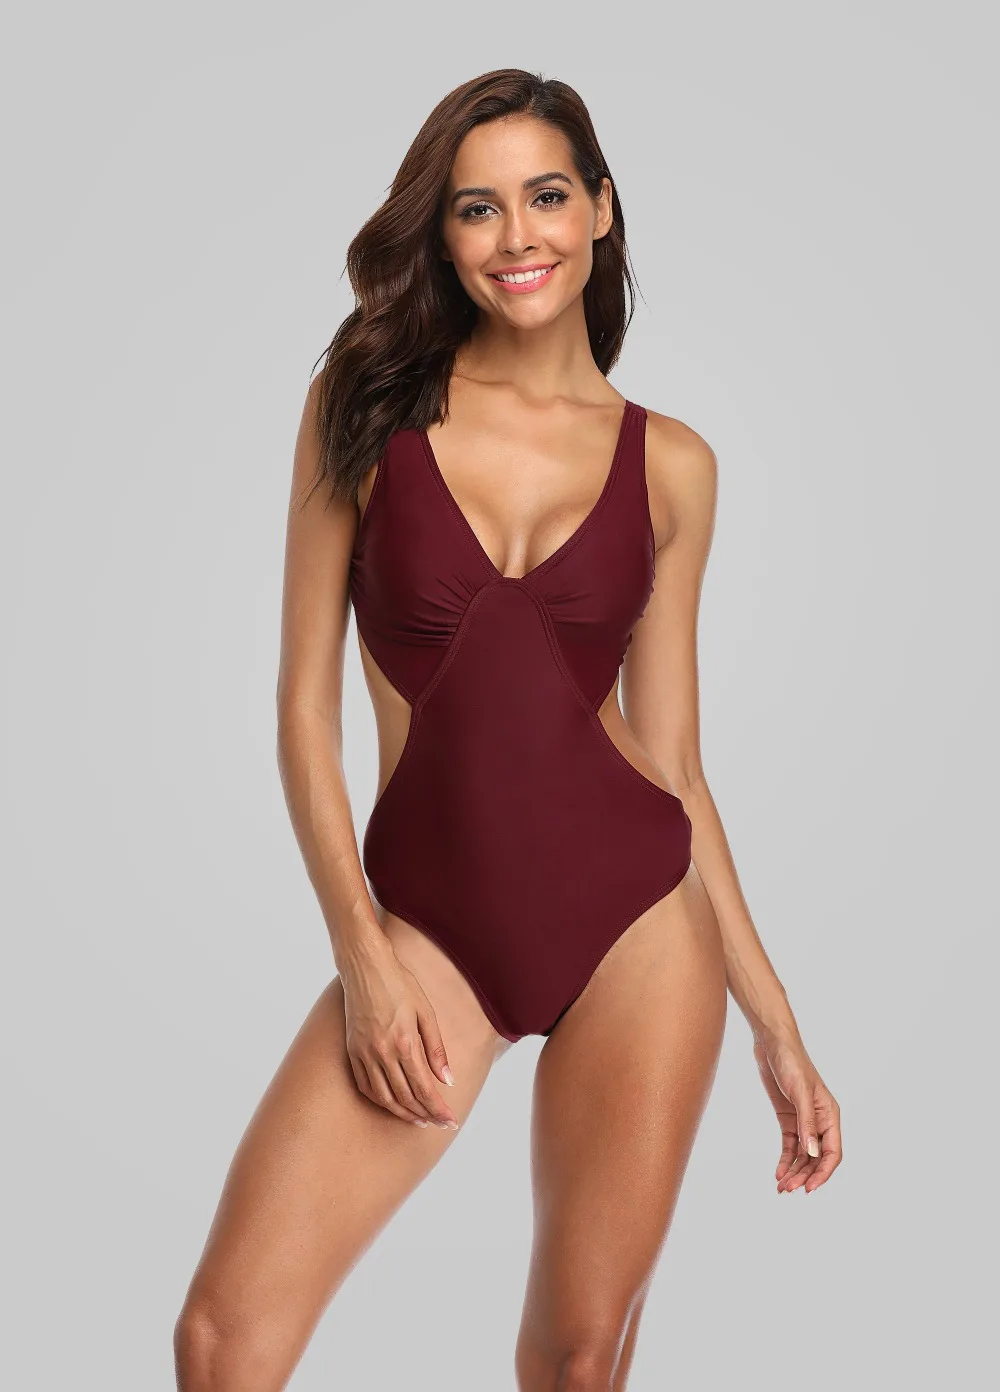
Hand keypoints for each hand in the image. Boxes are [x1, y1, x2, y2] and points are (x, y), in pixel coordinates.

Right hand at [339, 939, 459, 1131]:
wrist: (365, 967)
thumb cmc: (400, 984)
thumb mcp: (426, 1012)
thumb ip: (436, 1049)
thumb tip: (448, 1080)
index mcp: (405, 1043)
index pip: (425, 1088)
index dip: (438, 1109)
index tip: (449, 1121)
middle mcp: (382, 1053)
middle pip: (406, 1097)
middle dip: (425, 1114)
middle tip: (438, 1124)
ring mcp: (364, 1054)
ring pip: (384, 1097)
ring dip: (402, 1113)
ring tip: (418, 1120)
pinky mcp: (352, 1051)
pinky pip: (365, 1086)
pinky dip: (379, 1100)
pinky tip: (391, 1104)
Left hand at [753, 1030, 841, 1193]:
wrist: (772, 1043)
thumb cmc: (791, 1062)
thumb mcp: (799, 1092)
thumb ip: (806, 1123)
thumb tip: (813, 1153)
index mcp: (830, 1115)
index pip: (833, 1152)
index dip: (823, 1173)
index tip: (809, 1188)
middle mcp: (820, 1121)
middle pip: (817, 1158)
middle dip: (805, 1176)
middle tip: (788, 1190)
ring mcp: (804, 1121)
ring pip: (803, 1155)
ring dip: (794, 1172)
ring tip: (782, 1188)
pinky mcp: (788, 1119)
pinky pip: (790, 1146)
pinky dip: (786, 1161)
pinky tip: (779, 1174)